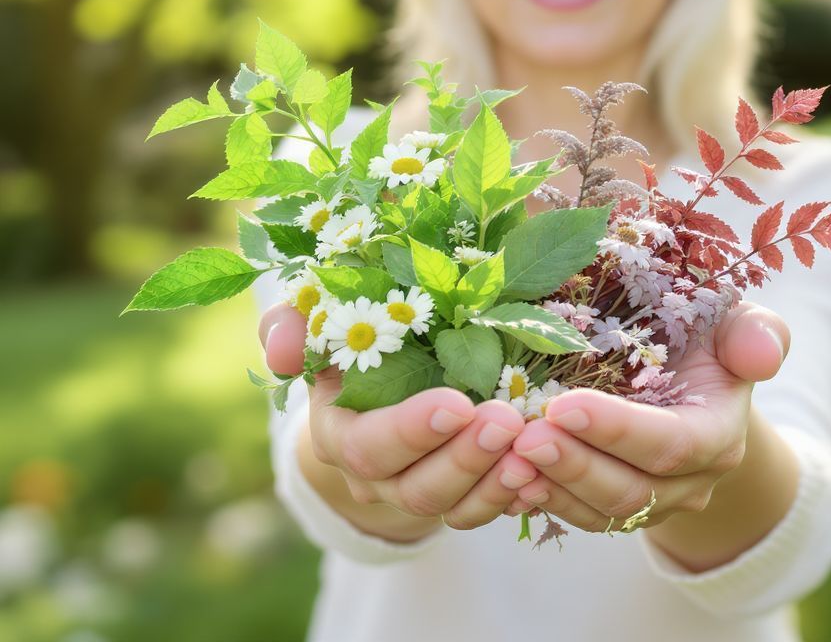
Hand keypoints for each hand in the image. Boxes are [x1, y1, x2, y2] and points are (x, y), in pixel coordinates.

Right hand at [258, 303, 540, 529]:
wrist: (375, 383)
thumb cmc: (348, 344)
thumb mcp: (317, 326)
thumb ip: (291, 327)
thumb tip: (281, 351)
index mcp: (339, 432)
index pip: (368, 446)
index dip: (411, 431)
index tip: (457, 403)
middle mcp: (375, 475)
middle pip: (416, 487)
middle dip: (463, 457)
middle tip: (506, 420)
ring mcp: (417, 490)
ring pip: (454, 506)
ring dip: (495, 481)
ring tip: (532, 449)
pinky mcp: (456, 496)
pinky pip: (482, 512)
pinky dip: (512, 497)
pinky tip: (541, 474)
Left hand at [506, 300, 790, 530]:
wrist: (695, 380)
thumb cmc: (707, 337)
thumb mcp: (735, 321)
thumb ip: (756, 333)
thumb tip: (764, 357)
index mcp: (718, 434)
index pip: (670, 444)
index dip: (617, 431)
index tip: (563, 406)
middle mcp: (690, 480)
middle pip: (631, 489)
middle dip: (574, 464)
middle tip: (523, 435)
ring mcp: (654, 500)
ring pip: (601, 511)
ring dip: (552, 487)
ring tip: (506, 459)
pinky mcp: (616, 505)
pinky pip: (580, 516)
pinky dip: (543, 499)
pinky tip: (507, 477)